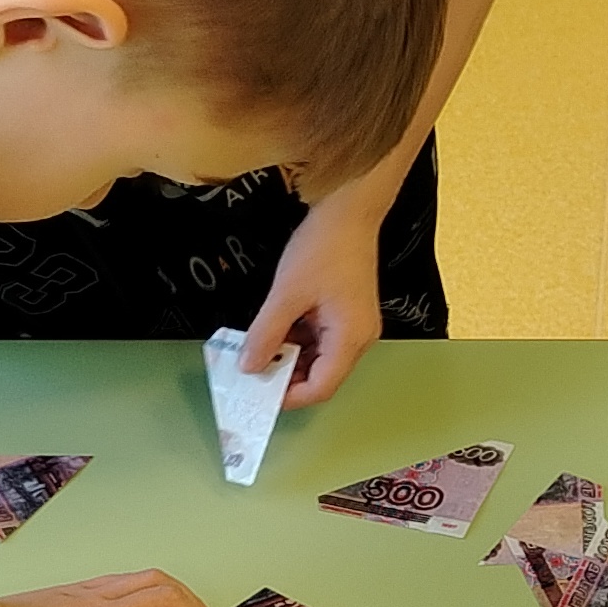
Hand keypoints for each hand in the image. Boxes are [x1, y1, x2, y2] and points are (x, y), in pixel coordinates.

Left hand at [243, 192, 388, 405]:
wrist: (349, 210)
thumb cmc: (323, 249)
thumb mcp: (287, 293)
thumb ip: (266, 334)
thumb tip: (248, 367)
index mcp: (351, 338)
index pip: (322, 387)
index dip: (289, 396)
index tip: (257, 390)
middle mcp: (359, 339)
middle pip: (322, 375)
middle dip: (287, 376)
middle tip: (252, 370)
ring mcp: (354, 326)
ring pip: (319, 357)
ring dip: (290, 357)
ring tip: (259, 349)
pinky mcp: (346, 314)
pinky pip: (321, 339)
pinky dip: (297, 341)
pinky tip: (275, 331)